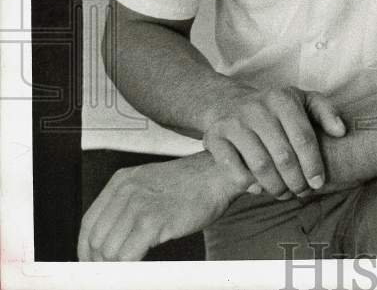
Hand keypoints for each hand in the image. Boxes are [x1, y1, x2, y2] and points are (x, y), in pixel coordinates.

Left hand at [78, 152, 240, 260]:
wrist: (220, 174)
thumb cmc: (190, 185)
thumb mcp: (150, 185)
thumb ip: (128, 206)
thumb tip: (108, 242)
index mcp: (121, 181)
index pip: (89, 223)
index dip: (86, 249)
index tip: (92, 264)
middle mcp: (126, 191)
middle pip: (96, 240)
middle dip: (101, 262)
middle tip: (113, 272)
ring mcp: (139, 205)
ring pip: (109, 251)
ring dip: (116, 267)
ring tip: (129, 269)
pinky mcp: (154, 221)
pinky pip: (127, 256)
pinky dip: (129, 268)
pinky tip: (140, 267)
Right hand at [202, 85, 345, 198]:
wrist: (227, 102)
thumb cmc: (274, 107)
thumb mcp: (302, 100)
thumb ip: (326, 112)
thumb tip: (341, 131)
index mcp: (283, 99)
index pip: (303, 137)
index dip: (313, 164)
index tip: (319, 183)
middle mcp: (257, 108)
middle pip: (283, 155)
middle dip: (296, 180)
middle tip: (302, 192)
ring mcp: (234, 122)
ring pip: (259, 164)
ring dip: (275, 186)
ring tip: (284, 193)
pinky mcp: (214, 136)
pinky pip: (232, 167)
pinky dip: (247, 183)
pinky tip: (259, 189)